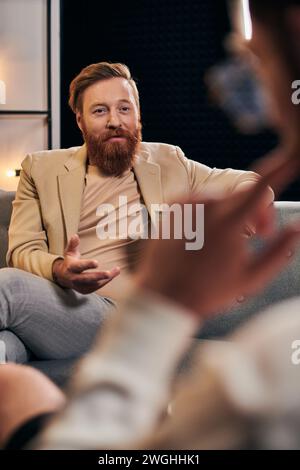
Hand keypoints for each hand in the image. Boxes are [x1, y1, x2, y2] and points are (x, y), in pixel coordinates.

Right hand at [52, 234, 119, 293]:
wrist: (62, 277)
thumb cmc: (69, 262)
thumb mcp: (69, 252)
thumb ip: (73, 244)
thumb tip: (75, 235)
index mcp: (71, 267)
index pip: (79, 266)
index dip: (88, 265)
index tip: (97, 263)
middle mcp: (74, 278)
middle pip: (87, 278)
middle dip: (98, 276)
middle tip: (109, 273)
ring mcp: (79, 286)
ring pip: (94, 284)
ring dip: (106, 278)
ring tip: (116, 271)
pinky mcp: (84, 290)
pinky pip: (96, 287)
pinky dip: (104, 282)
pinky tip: (112, 275)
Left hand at [135, 156, 299, 317]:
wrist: (165, 295)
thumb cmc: (210, 291)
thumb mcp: (252, 277)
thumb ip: (280, 250)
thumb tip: (299, 226)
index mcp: (229, 223)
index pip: (261, 187)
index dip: (282, 170)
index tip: (293, 157)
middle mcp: (207, 207)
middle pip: (244, 194)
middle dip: (257, 211)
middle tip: (259, 234)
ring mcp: (187, 204)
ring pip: (223, 198)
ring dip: (232, 213)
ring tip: (226, 240)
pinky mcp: (173, 206)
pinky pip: (201, 200)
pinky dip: (209, 213)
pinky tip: (204, 235)